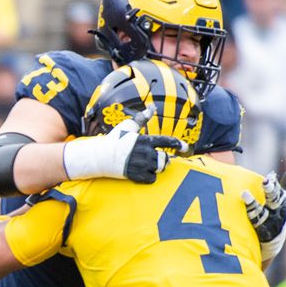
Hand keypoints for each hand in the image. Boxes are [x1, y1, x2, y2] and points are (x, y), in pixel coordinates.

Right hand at [63, 105, 182, 182]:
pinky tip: (144, 173)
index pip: (167, 142)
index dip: (178, 144)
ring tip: (152, 165)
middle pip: (164, 158)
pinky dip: (150, 177)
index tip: (184, 147)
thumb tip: (152, 107)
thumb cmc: (114, 140)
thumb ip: (142, 118)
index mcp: (145, 140)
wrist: (100, 156)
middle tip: (159, 158)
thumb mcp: (128, 126)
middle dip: (164, 159)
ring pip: (159, 168)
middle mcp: (146, 153)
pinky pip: (151, 179)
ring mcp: (141, 165)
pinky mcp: (136, 176)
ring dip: (158, 167)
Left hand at [242, 167, 285, 261]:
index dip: (274, 184)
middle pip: (274, 200)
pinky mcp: (261, 234)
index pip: (278, 192)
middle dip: (270, 190)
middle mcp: (277, 213)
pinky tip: (241, 211)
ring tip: (244, 193)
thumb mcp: (283, 201)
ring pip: (260, 213)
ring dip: (252, 203)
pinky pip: (254, 225)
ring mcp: (269, 224)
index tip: (269, 176)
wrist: (274, 242)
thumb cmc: (276, 215)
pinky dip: (248, 218)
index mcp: (282, 204)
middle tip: (265, 181)